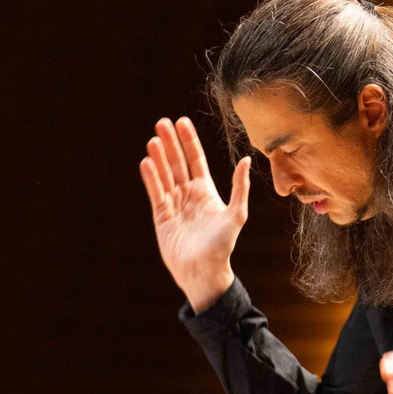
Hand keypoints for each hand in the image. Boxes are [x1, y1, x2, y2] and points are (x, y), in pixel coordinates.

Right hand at [140, 115, 250, 312]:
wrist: (203, 272)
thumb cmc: (222, 246)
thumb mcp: (236, 215)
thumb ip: (239, 188)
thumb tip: (245, 160)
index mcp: (206, 191)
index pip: (196, 160)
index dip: (189, 141)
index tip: (182, 121)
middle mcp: (188, 194)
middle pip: (177, 163)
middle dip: (171, 143)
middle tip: (162, 122)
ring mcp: (173, 204)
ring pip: (164, 175)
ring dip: (159, 157)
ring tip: (153, 139)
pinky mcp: (161, 216)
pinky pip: (155, 192)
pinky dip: (151, 177)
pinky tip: (147, 161)